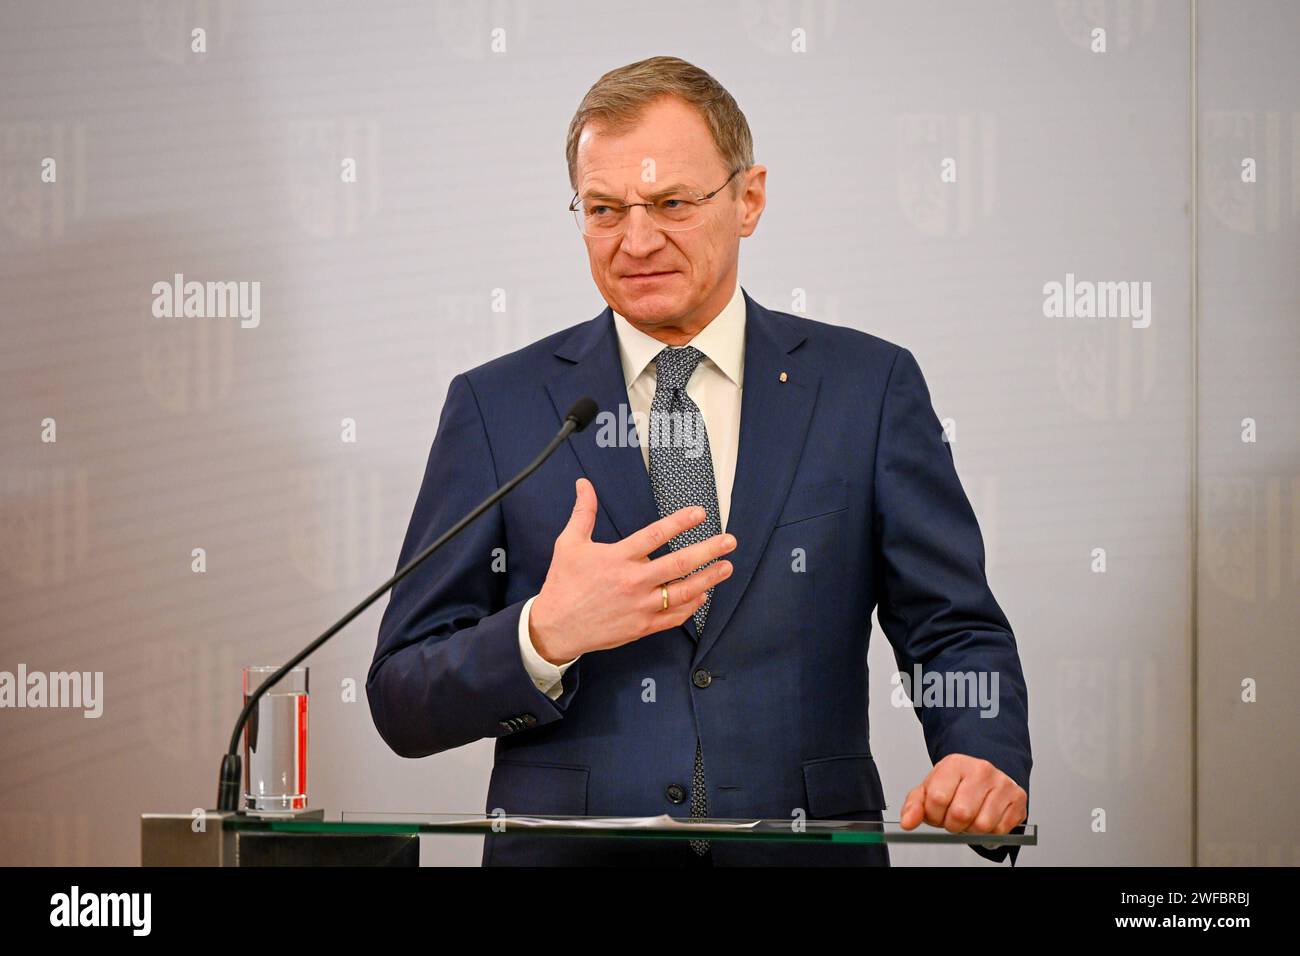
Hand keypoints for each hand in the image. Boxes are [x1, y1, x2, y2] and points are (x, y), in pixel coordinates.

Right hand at [528, 477, 735, 663]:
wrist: (555, 628)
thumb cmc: (563, 584)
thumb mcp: (569, 544)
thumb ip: (583, 512)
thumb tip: (584, 484)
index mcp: (617, 558)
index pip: (655, 535)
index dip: (679, 522)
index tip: (700, 513)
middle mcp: (633, 582)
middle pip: (678, 564)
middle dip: (708, 551)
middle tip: (729, 541)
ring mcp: (640, 606)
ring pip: (683, 592)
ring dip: (708, 579)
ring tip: (726, 567)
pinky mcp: (642, 626)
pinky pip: (674, 616)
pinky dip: (692, 606)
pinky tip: (704, 595)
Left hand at [899, 754, 1026, 837]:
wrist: (984, 775)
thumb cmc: (956, 783)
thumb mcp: (930, 788)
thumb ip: (915, 805)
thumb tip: (907, 823)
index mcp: (955, 764)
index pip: (937, 798)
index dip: (933, 815)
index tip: (936, 813)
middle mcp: (981, 770)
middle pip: (961, 814)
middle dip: (953, 824)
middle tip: (953, 818)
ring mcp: (1002, 783)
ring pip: (982, 825)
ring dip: (972, 830)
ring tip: (970, 817)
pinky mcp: (1018, 798)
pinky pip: (1000, 830)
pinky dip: (990, 832)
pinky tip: (986, 818)